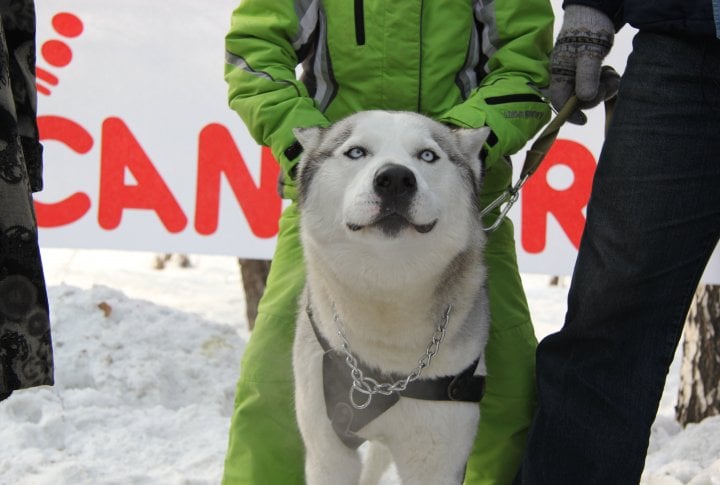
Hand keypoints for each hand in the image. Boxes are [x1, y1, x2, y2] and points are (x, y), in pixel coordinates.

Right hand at [550, 5, 620, 123]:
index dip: (569, 114)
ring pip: (590, 93)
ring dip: (605, 89)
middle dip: (595, 96)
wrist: (594, 12)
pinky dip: (607, 83)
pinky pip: (597, 85)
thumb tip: (586, 99)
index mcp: (559, 73)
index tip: (584, 120)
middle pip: (578, 100)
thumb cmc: (587, 31)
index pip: (558, 101)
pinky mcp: (588, 71)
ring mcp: (577, 74)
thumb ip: (586, 77)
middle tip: (608, 85)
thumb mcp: (589, 54)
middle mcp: (566, 76)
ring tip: (612, 75)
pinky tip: (612, 73)